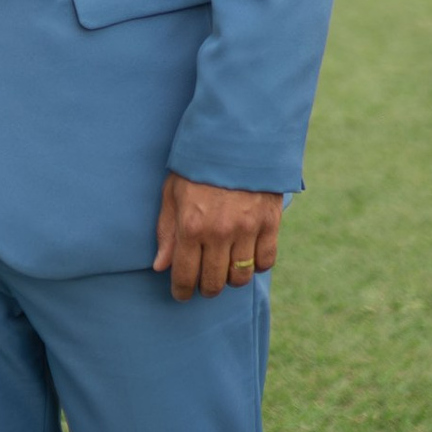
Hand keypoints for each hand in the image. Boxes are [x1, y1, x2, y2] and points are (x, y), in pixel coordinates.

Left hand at [153, 177, 283, 302]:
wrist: (237, 137)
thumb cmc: (198, 164)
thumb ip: (167, 232)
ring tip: (225, 271)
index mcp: (191, 226)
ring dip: (231, 280)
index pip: (185, 275)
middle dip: (206, 289)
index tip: (181, 294)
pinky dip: (257, 265)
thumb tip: (160, 267)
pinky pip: (266, 261)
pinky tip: (248, 259)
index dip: (182, 291)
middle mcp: (219, 232)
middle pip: (214, 282)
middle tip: (204, 285)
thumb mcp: (173, 193)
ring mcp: (248, 229)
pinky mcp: (270, 223)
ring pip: (241, 277)